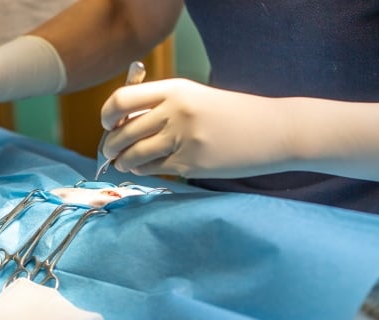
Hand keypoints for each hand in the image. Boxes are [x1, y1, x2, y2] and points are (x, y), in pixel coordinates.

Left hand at [99, 79, 291, 178]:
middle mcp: (175, 113)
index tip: (106, 124)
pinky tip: (145, 169)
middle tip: (110, 152)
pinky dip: (142, 171)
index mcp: (175, 89)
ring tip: (124, 163)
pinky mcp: (191, 165)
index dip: (106, 115)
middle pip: (122, 132)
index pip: (122, 100)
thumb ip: (162, 105)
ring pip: (133, 155)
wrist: (272, 131)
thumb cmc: (233, 114)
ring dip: (123, 162)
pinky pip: (153, 170)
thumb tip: (122, 124)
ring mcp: (183, 140)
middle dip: (110, 146)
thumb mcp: (196, 97)